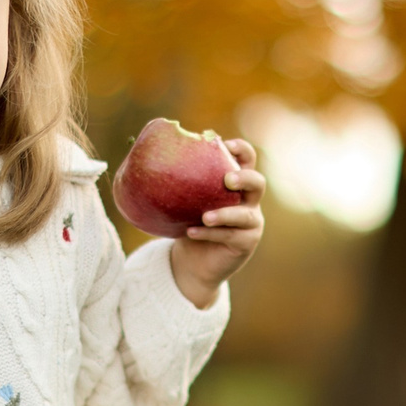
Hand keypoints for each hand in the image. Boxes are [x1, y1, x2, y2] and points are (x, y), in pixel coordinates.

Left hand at [168, 134, 265, 307]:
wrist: (193, 260)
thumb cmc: (188, 221)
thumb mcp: (185, 198)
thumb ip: (181, 179)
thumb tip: (147, 151)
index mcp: (237, 182)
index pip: (248, 159)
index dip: (242, 149)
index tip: (226, 145)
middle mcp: (249, 200)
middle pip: (258, 183)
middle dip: (244, 178)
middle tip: (227, 179)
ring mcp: (251, 223)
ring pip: (245, 215)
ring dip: (225, 214)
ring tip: (205, 217)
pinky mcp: (246, 243)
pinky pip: (229, 236)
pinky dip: (209, 234)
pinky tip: (190, 232)